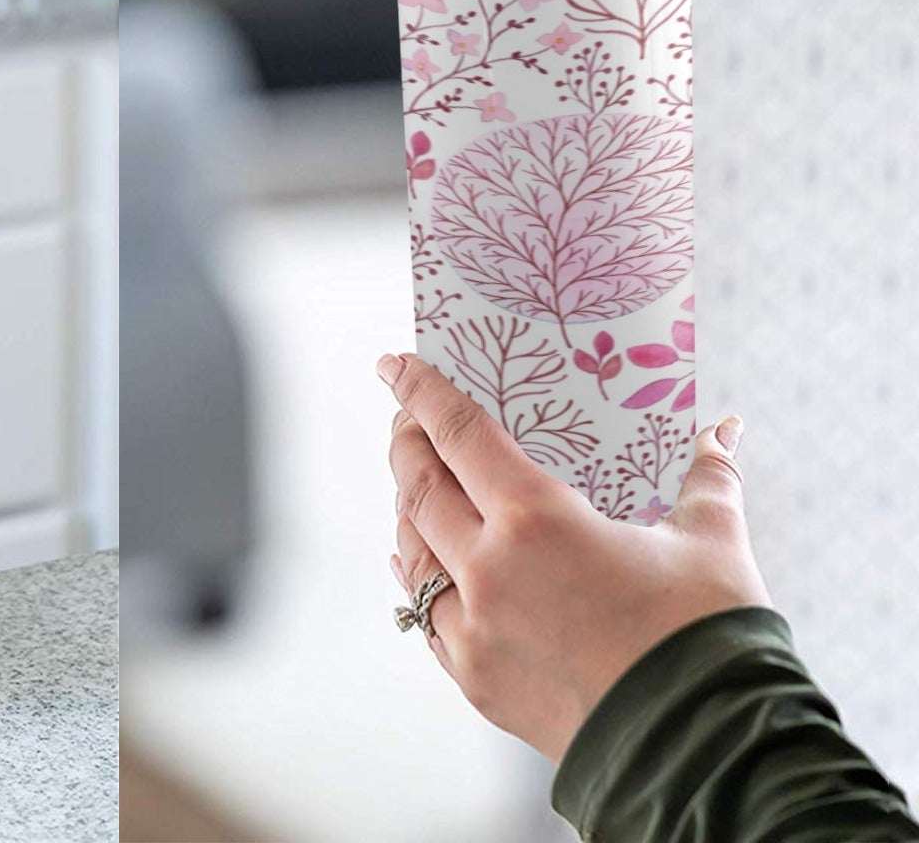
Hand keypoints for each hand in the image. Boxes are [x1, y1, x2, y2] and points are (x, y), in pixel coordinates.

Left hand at [380, 350, 770, 763]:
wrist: (708, 755)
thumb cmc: (710, 640)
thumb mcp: (712, 542)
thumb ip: (709, 476)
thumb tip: (728, 430)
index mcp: (536, 520)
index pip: (459, 434)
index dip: (422, 392)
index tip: (394, 364)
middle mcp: (489, 570)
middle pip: (421, 487)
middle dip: (408, 444)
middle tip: (407, 418)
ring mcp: (475, 629)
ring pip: (413, 550)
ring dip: (408, 508)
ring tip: (415, 482)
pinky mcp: (476, 680)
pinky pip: (425, 614)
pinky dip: (418, 575)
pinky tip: (420, 559)